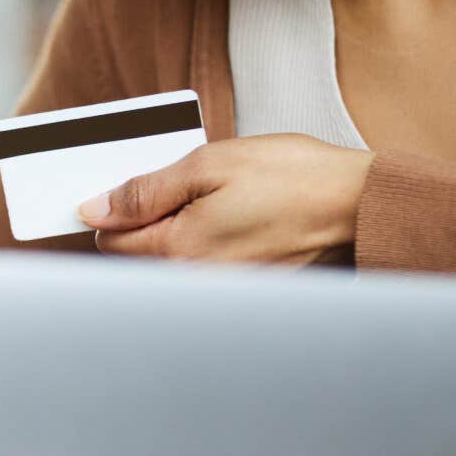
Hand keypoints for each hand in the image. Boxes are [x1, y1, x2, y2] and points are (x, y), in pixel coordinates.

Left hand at [78, 134, 372, 264]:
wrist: (360, 205)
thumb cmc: (293, 178)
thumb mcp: (209, 165)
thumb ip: (145, 191)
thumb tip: (94, 209)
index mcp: (179, 252)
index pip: (110, 240)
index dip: (113, 207)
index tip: (134, 183)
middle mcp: (196, 283)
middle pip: (137, 255)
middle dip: (144, 219)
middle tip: (183, 184)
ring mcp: (222, 290)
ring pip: (171, 260)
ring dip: (177, 229)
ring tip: (216, 197)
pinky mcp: (245, 288)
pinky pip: (204, 265)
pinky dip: (206, 240)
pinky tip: (233, 214)